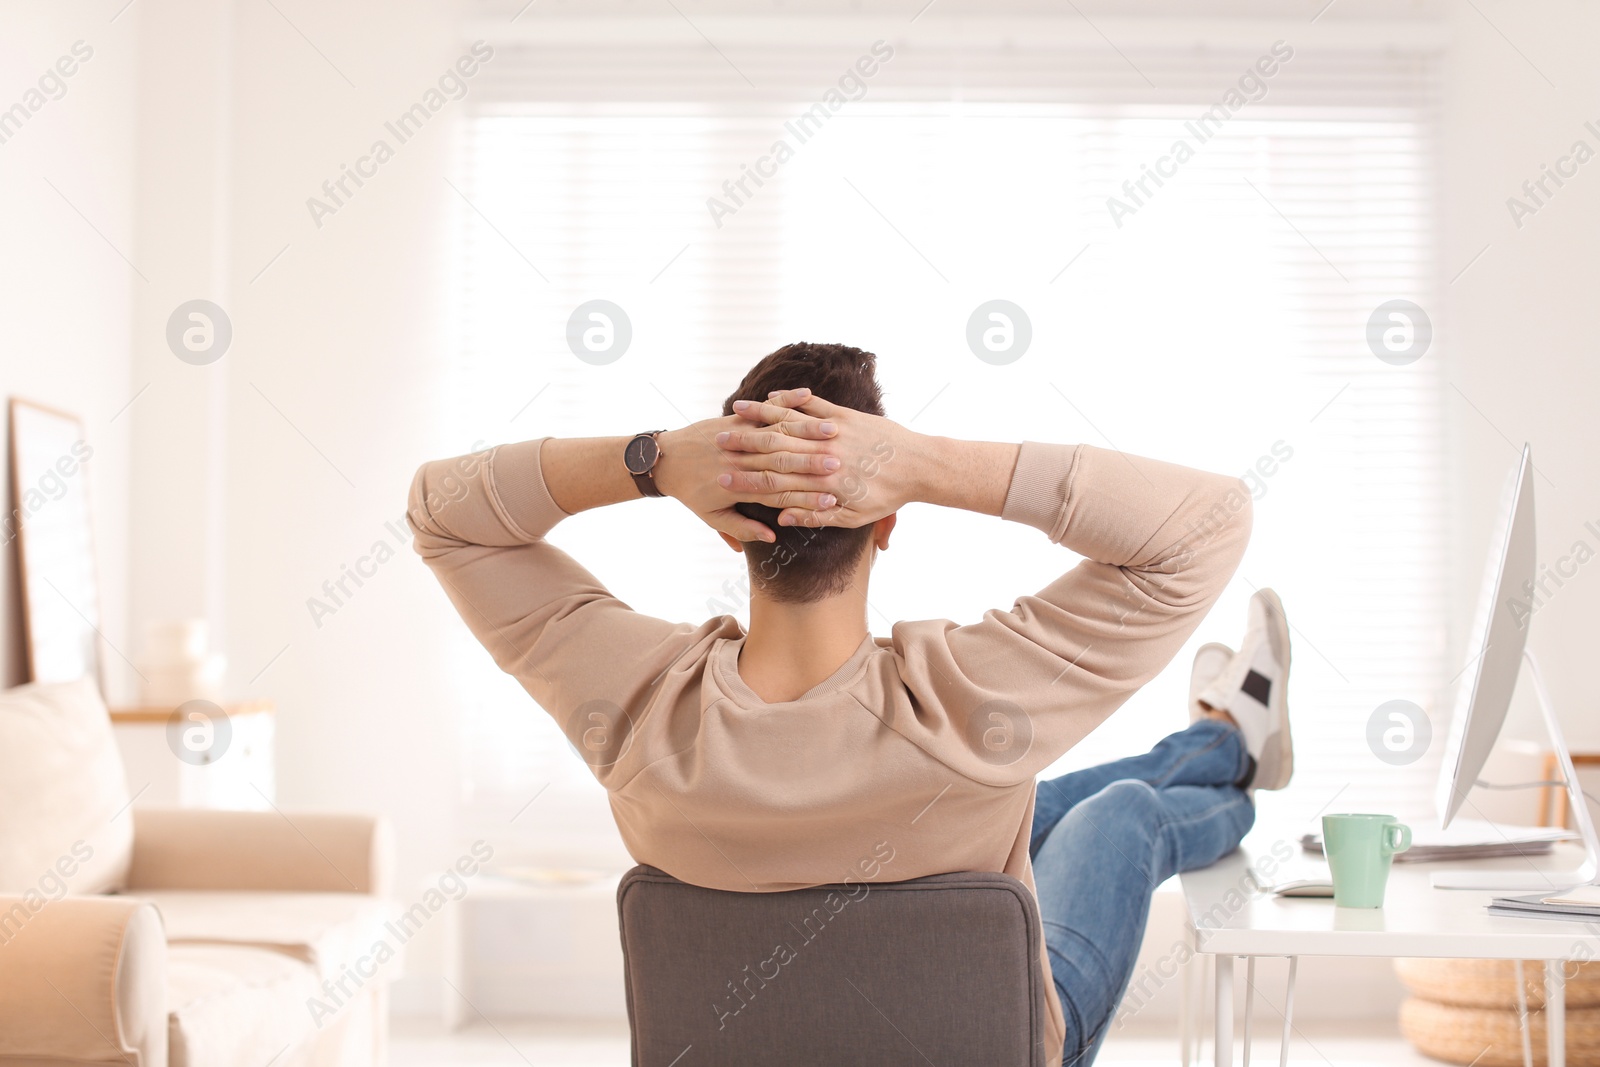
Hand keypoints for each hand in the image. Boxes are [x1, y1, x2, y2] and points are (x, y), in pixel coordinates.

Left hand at [652, 413, 840, 542]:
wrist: (666, 459)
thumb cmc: (691, 492)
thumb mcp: (712, 516)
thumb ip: (741, 528)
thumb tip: (771, 536)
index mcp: (739, 487)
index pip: (779, 492)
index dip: (806, 496)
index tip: (833, 498)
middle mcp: (741, 460)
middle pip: (784, 460)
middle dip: (814, 461)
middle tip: (842, 462)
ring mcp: (739, 436)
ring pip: (778, 432)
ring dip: (807, 430)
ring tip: (833, 431)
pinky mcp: (736, 419)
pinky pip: (765, 410)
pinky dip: (786, 402)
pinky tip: (807, 395)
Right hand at [716, 389, 919, 528]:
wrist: (919, 465)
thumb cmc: (887, 496)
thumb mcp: (853, 517)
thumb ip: (814, 518)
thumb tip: (780, 522)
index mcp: (822, 485)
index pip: (776, 482)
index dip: (746, 480)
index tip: (720, 479)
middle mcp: (824, 456)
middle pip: (774, 449)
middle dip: (742, 445)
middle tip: (715, 443)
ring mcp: (833, 432)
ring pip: (788, 423)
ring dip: (758, 417)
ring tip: (732, 414)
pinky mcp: (843, 415)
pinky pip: (810, 405)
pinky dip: (787, 400)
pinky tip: (766, 396)